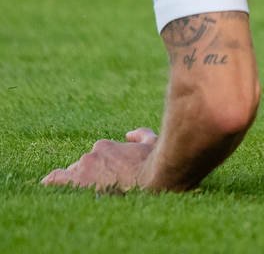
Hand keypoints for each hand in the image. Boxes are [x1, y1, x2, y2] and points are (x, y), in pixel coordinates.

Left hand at [41, 128, 157, 192]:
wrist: (154, 176)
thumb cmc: (154, 160)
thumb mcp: (151, 143)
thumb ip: (141, 135)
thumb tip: (130, 134)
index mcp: (105, 146)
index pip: (94, 159)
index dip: (99, 168)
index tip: (104, 176)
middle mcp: (91, 154)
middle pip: (82, 167)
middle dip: (89, 175)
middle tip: (99, 187)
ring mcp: (83, 167)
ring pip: (72, 175)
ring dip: (78, 182)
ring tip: (83, 192)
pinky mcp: (78, 180)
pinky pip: (56, 179)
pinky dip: (51, 181)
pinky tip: (46, 184)